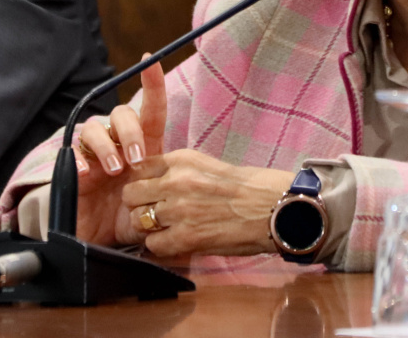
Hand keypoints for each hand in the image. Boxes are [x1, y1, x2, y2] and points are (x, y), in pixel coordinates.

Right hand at [73, 56, 166, 245]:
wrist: (100, 243)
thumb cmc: (131, 220)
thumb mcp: (155, 207)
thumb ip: (168, 197)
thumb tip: (186, 193)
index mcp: (143, 148)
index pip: (150, 111)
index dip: (152, 84)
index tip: (149, 60)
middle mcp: (117, 146)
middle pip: (121, 114)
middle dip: (130, 130)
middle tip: (136, 159)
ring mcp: (94, 157)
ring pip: (94, 127)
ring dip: (107, 145)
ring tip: (114, 170)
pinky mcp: (73, 172)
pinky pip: (72, 153)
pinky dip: (79, 159)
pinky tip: (85, 172)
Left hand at [119, 150, 293, 257]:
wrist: (276, 208)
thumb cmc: (249, 188)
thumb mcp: (208, 166)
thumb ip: (179, 172)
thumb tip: (155, 183)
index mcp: (182, 160)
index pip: (139, 168)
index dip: (142, 183)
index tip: (149, 193)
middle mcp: (176, 181)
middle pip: (131, 194)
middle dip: (139, 206)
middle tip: (156, 214)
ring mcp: (179, 210)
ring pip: (138, 221)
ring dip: (150, 229)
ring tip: (168, 230)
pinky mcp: (186, 237)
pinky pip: (153, 245)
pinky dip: (162, 247)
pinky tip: (178, 243)